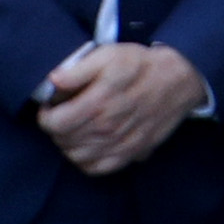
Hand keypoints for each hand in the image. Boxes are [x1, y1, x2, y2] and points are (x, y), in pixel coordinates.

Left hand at [33, 41, 204, 178]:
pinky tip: (88, 146)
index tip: (49, 106)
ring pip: (77, 157)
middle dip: (55, 129)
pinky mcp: (131, 153)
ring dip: (68, 145)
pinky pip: (97, 169)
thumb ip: (77, 69)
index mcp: (98, 103)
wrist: (178, 79)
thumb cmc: (141, 65)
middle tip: (61, 115)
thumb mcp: (109, 55)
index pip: (54, 123)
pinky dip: (86, 162)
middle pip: (63, 141)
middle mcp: (107, 128)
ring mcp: (119, 144)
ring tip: (73, 130)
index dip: (45, 116)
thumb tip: (53, 82)